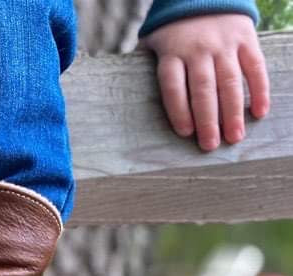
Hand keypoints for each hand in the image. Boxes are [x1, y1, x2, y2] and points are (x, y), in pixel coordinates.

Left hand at [142, 14, 269, 150]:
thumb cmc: (173, 30)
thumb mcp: (152, 42)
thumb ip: (142, 66)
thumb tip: (114, 90)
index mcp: (172, 53)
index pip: (173, 85)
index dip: (178, 110)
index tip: (185, 132)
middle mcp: (198, 49)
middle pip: (202, 89)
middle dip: (208, 120)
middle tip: (210, 145)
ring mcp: (224, 44)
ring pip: (230, 81)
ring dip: (233, 112)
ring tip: (233, 137)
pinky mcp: (245, 40)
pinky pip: (255, 67)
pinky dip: (259, 90)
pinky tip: (258, 113)